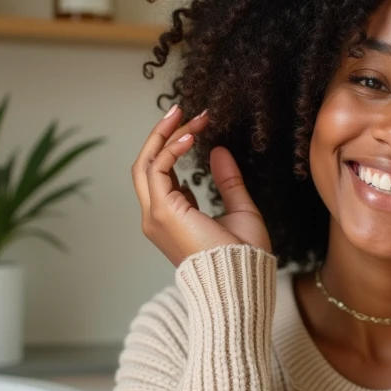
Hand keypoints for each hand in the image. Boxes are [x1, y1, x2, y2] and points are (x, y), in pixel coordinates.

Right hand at [132, 104, 271, 266]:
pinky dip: (171, 149)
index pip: (162, 176)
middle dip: (161, 135)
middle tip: (180, 109)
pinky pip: (158, 170)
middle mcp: (156, 217)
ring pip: (147, 163)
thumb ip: (228, 182)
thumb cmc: (243, 256)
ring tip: (187, 114)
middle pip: (146, 165)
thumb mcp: (240, 210)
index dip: (175, 148)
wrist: (242, 281)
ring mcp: (156, 215)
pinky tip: (191, 135)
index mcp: (172, 219)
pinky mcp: (163, 212)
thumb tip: (219, 151)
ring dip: (165, 135)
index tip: (194, 127)